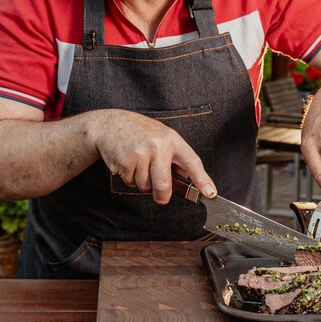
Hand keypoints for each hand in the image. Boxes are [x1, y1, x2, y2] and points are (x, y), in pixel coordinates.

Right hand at [90, 109, 216, 204]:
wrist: (110, 124)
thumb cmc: (139, 132)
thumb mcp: (162, 136)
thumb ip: (174, 156)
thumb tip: (185, 180)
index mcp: (172, 139)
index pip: (192, 162)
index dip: (202, 179)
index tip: (210, 193)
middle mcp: (158, 146)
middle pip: (164, 185)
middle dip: (162, 196)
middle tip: (161, 198)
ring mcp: (140, 154)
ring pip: (145, 186)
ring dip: (142, 183)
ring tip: (138, 164)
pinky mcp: (125, 162)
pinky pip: (131, 182)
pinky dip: (129, 178)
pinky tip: (127, 163)